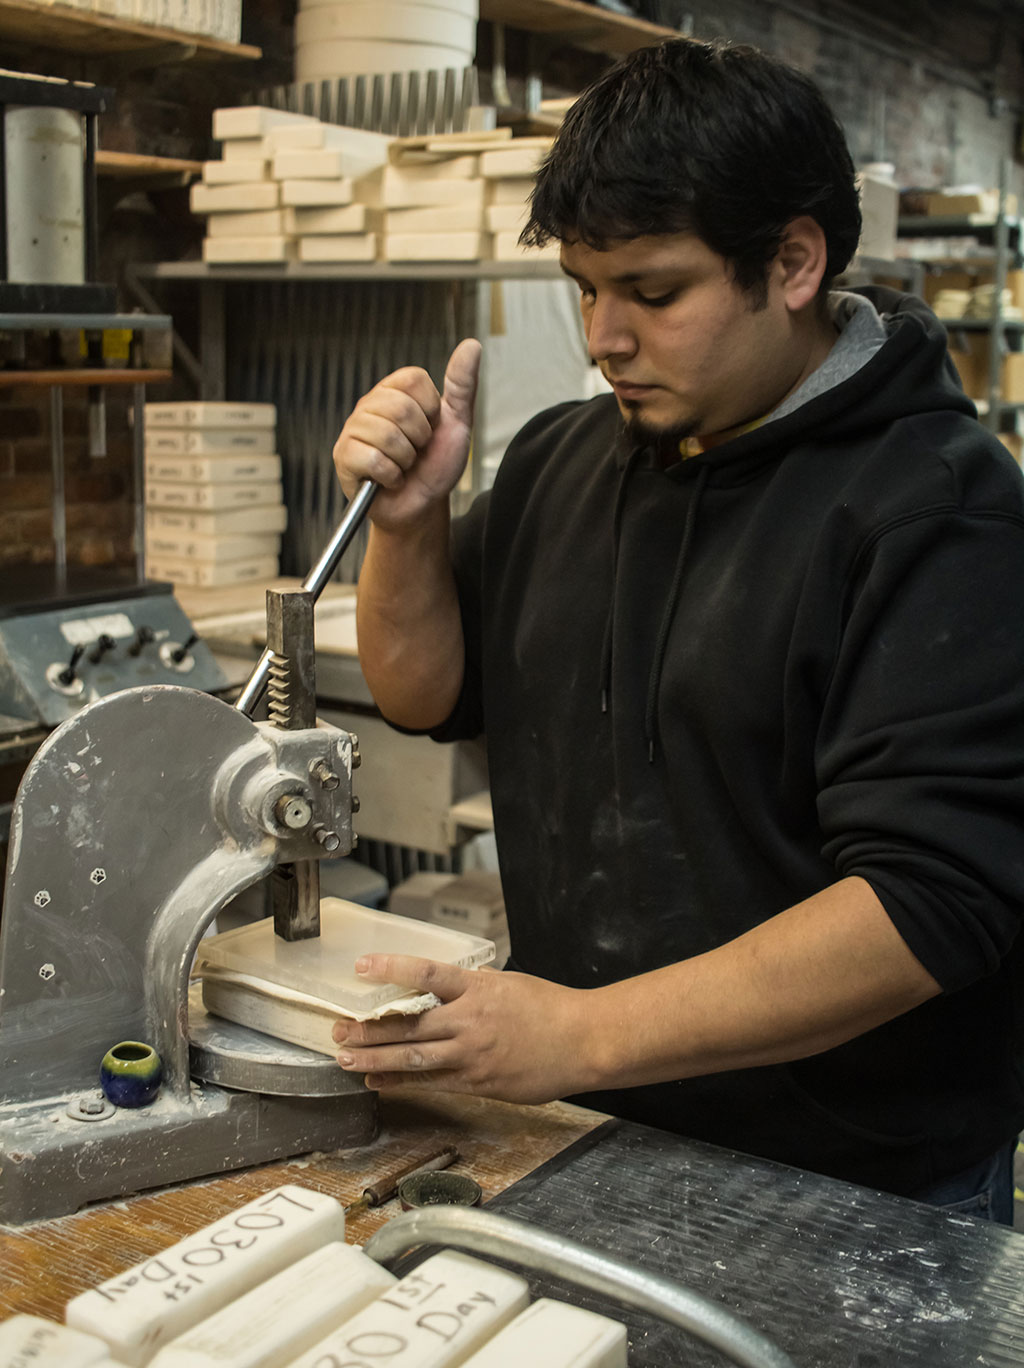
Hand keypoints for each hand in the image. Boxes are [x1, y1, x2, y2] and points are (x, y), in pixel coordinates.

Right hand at [332, 338, 481, 532]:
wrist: (422, 504)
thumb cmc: (435, 464)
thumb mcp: (457, 423)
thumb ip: (462, 384)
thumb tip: (472, 345)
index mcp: (395, 390)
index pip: (414, 380)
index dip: (431, 410)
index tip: (430, 428)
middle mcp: (370, 405)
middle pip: (401, 408)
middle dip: (419, 439)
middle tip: (415, 451)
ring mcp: (353, 429)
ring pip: (387, 435)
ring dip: (405, 460)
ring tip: (402, 465)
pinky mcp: (344, 456)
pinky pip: (371, 458)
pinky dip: (390, 475)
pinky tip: (389, 478)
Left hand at [332, 955, 597, 1104]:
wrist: (584, 1041)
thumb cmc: (549, 1009)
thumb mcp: (507, 983)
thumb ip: (471, 988)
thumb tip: (439, 988)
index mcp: (478, 988)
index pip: (426, 973)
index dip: (391, 968)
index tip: (361, 967)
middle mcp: (471, 1020)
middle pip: (409, 1023)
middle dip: (368, 1029)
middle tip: (338, 1029)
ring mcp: (473, 1055)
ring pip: (414, 1058)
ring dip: (376, 1060)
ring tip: (346, 1059)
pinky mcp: (480, 1083)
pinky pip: (434, 1082)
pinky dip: (403, 1083)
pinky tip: (380, 1083)